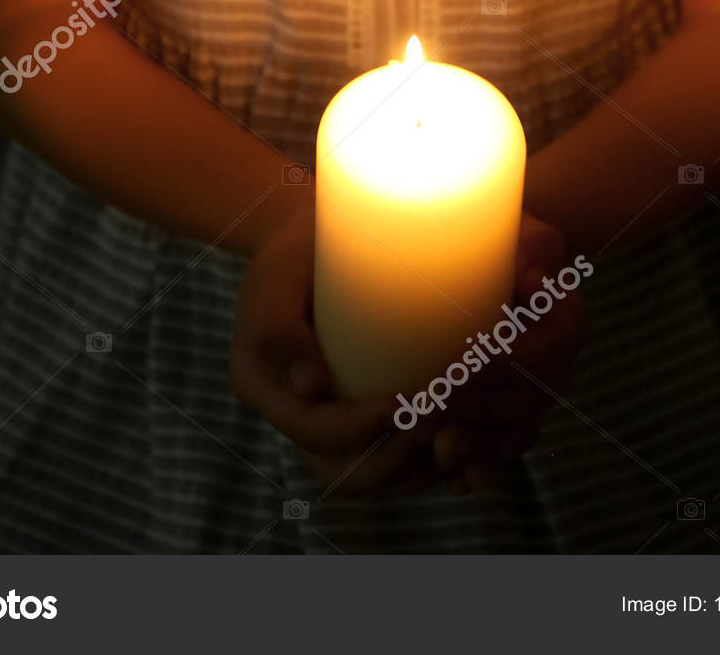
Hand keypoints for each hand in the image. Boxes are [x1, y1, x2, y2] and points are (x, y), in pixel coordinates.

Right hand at [230, 201, 445, 498]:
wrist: (308, 239)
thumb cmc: (294, 251)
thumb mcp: (277, 278)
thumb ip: (281, 329)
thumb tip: (311, 386)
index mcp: (261, 386)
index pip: (314, 433)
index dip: (362, 428)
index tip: (408, 399)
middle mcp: (291, 415)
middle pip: (343, 473)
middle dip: (396, 456)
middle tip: (440, 418)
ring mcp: (323, 422)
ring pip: (369, 480)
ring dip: (415, 470)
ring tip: (456, 434)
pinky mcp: (353, 418)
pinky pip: (385, 466)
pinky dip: (421, 466)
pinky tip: (458, 443)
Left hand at [429, 213, 591, 495]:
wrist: (497, 259)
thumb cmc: (498, 237)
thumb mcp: (518, 227)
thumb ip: (531, 244)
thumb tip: (528, 275)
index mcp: (566, 320)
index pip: (537, 351)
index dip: (495, 368)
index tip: (451, 369)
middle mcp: (559, 366)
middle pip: (522, 402)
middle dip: (472, 412)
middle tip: (421, 413)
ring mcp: (539, 399)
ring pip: (514, 435)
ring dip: (477, 447)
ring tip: (436, 448)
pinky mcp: (513, 421)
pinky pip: (503, 455)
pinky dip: (481, 471)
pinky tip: (453, 479)